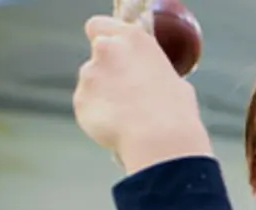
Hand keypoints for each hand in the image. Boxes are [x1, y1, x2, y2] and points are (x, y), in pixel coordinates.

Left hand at [74, 16, 210, 171]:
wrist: (160, 139)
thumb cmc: (175, 112)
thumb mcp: (175, 82)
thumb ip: (153, 73)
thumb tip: (152, 83)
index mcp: (133, 39)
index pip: (99, 26)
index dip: (104, 39)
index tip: (113, 53)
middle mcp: (107, 50)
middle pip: (97, 56)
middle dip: (106, 71)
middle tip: (126, 93)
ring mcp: (90, 74)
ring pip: (92, 83)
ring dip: (103, 96)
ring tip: (127, 117)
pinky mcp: (80, 100)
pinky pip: (88, 106)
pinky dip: (98, 116)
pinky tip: (118, 127)